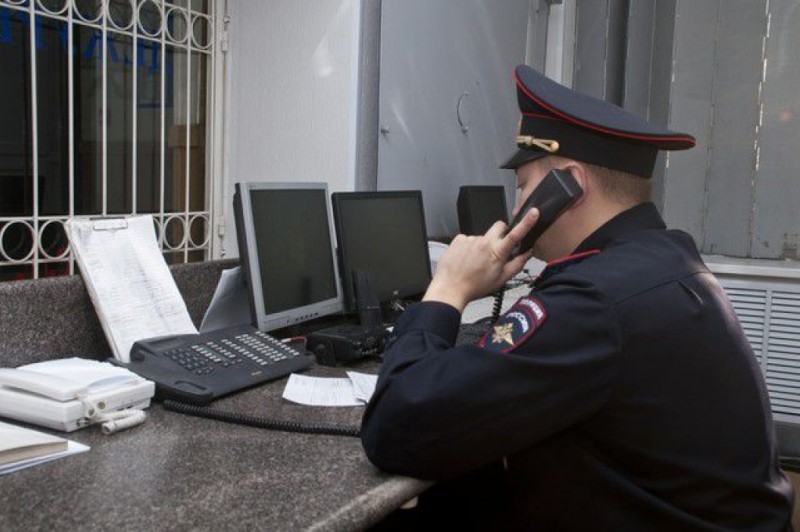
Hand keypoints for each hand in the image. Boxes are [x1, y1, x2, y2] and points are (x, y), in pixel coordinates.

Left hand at [423, 208, 538, 311]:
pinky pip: (468, 239)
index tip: (534, 212)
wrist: (450, 288)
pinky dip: (469, 247)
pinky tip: (466, 259)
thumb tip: (527, 253)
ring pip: (483, 236)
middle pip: (499, 226)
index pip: (516, 234)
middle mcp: (484, 242)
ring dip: (483, 245)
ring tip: (476, 261)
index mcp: (497, 252)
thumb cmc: (474, 287)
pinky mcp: (459, 239)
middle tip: (498, 247)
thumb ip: (517, 264)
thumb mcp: (501, 279)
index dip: (527, 222)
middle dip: (502, 232)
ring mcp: (470, 239)